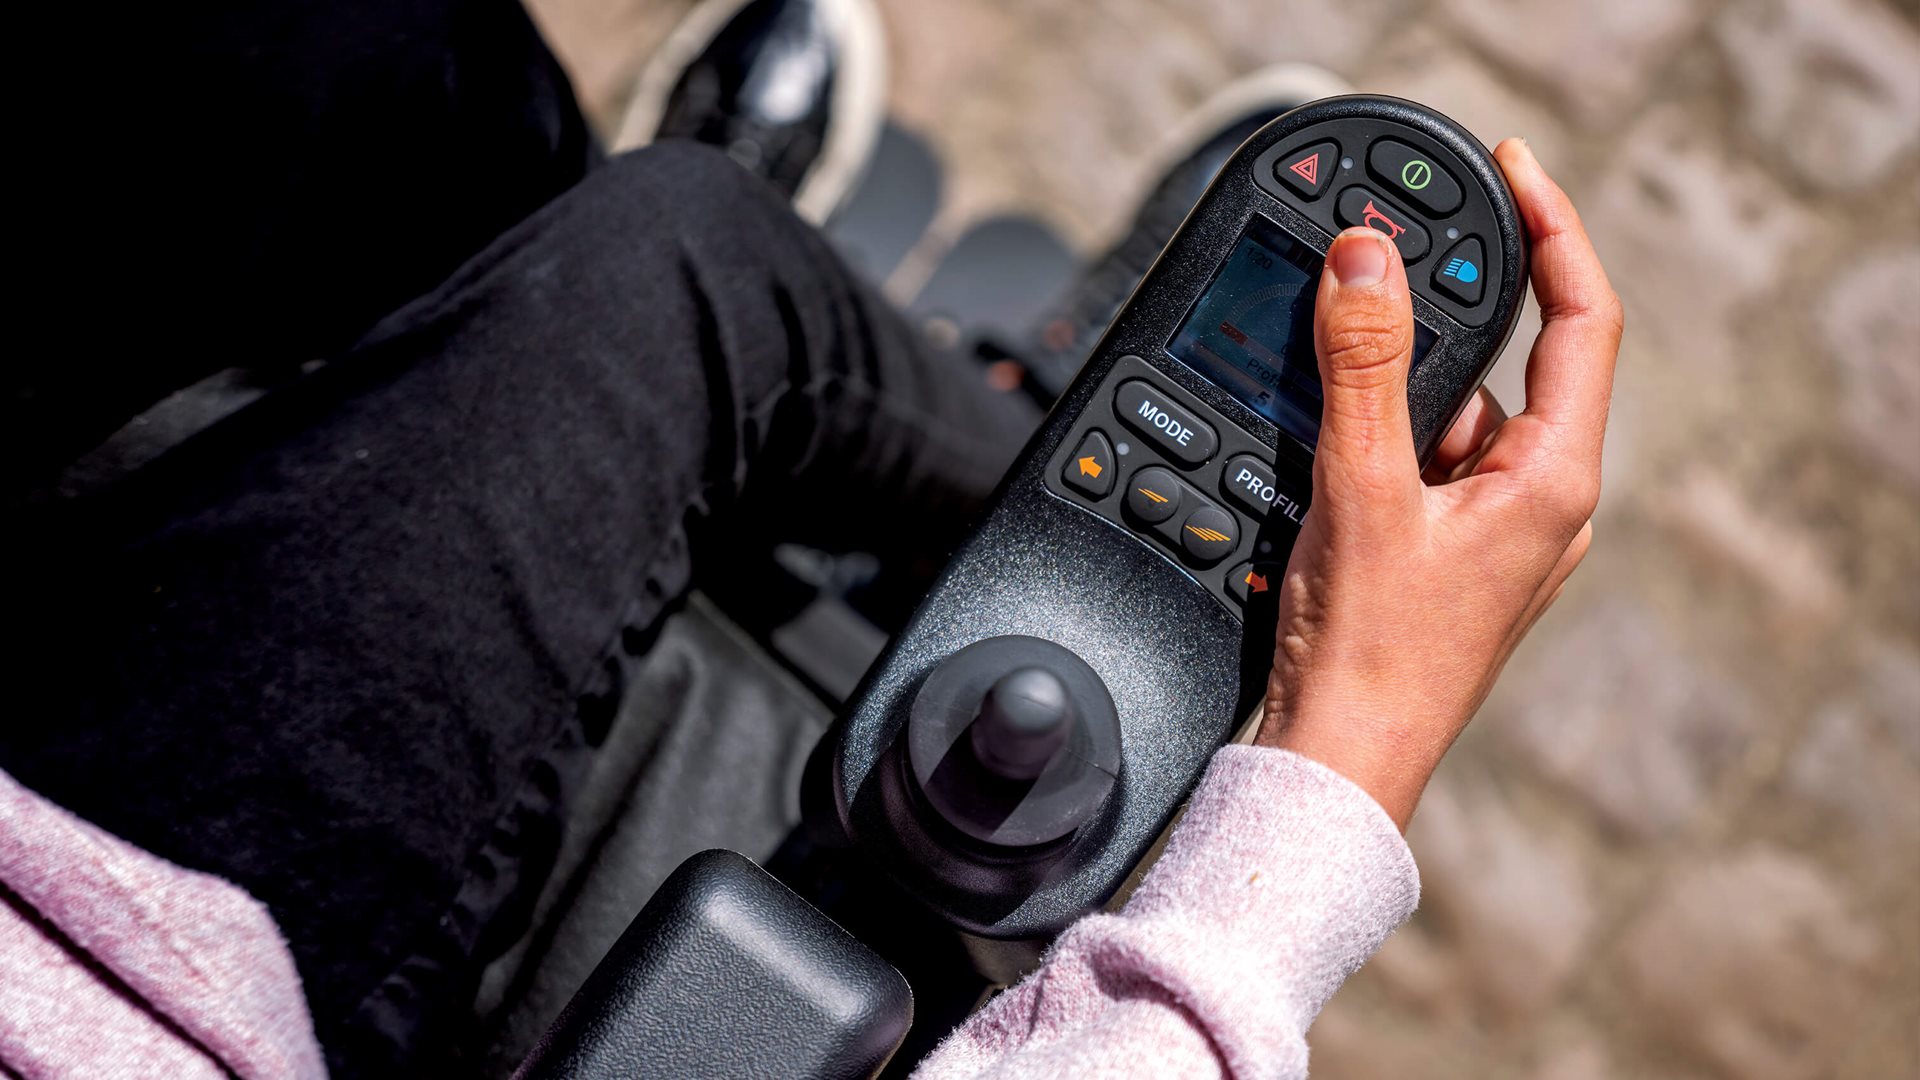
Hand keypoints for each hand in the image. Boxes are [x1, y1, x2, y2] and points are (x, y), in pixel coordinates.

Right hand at [1255, 139, 1623, 830]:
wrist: (1340, 764)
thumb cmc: (1367, 655)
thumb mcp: (1361, 490)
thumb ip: (1364, 368)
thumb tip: (1368, 262)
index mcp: (1554, 482)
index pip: (1583, 319)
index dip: (1553, 231)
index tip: (1512, 173)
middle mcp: (1543, 504)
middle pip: (1518, 363)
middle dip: (1446, 316)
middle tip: (1376, 278)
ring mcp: (1501, 534)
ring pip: (1463, 418)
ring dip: (1402, 390)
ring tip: (1331, 413)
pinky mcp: (1455, 557)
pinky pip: (1431, 465)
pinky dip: (1384, 441)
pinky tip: (1329, 465)